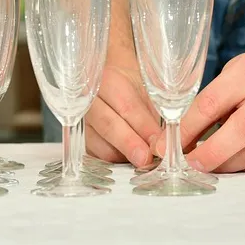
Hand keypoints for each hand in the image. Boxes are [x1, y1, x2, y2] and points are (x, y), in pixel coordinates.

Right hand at [85, 44, 161, 166]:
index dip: (144, 128)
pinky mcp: (80, 139)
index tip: (159, 144)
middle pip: (108, 125)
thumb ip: (156, 113)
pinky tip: (128, 161)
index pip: (128, 107)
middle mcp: (90, 100)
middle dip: (129, 144)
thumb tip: (164, 142)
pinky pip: (95, 155)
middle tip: (146, 159)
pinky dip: (113, 162)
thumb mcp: (148, 92)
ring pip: (99, 143)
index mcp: (110, 81)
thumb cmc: (134, 88)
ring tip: (143, 162)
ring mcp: (82, 120)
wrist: (113, 85)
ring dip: (122, 156)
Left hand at [153, 47, 244, 172]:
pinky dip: (244, 166)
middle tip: (187, 164)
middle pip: (240, 131)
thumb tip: (176, 135)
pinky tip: (228, 164)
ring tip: (204, 167)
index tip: (165, 145)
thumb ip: (209, 101)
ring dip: (226, 165)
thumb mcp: (230, 74)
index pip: (211, 104)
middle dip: (210, 153)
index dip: (186, 129)